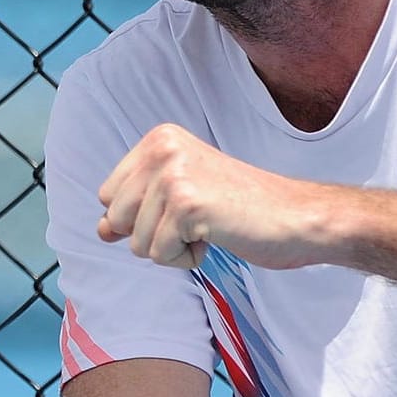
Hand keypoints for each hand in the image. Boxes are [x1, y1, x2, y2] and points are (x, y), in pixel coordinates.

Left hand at [97, 123, 326, 269]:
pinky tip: (217, 236)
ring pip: (136, 242)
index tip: (183, 207)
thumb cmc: (241, 208)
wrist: (296, 216)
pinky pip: (160, 254)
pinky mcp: (187, 204)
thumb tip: (101, 230)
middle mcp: (161, 148)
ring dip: (173, 248)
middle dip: (152, 234)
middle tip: (198, 218)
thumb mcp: (179, 197)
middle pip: (116, 219)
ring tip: (209, 225)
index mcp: (158, 138)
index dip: (140, 216)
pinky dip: (187, 258)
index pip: (107, 195)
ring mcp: (173, 174)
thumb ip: (136, 209)